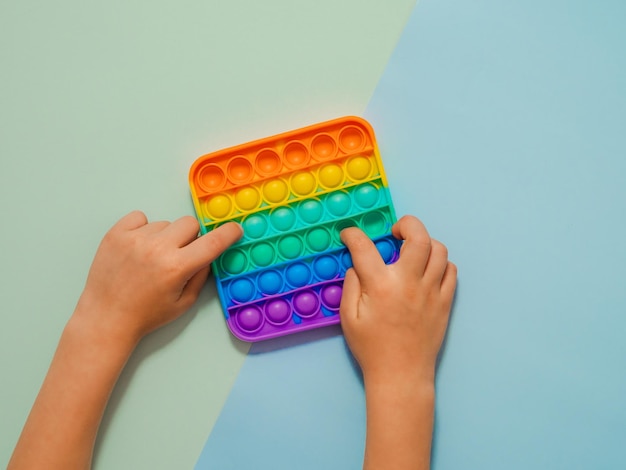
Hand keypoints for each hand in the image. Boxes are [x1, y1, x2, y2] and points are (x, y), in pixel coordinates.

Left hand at [75, 211, 241, 344]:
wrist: (106, 318)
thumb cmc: (145, 315)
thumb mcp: (184, 302)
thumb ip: (201, 275)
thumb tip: (211, 252)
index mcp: (177, 268)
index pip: (213, 242)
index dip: (228, 233)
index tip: (234, 229)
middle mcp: (157, 249)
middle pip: (189, 224)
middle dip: (191, 237)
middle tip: (180, 255)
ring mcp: (134, 239)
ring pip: (165, 223)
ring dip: (164, 236)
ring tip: (151, 258)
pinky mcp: (116, 234)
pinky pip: (139, 217)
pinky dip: (142, 228)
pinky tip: (138, 247)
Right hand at [340, 215, 456, 383]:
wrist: (401, 374)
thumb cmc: (371, 349)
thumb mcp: (349, 318)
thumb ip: (351, 285)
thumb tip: (358, 264)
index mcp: (380, 287)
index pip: (365, 247)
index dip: (353, 235)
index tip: (349, 235)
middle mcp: (408, 283)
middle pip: (418, 237)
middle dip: (406, 224)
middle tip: (395, 232)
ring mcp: (431, 292)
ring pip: (439, 250)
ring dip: (424, 243)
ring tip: (412, 251)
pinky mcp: (445, 302)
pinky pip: (451, 271)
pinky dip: (440, 263)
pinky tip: (426, 270)